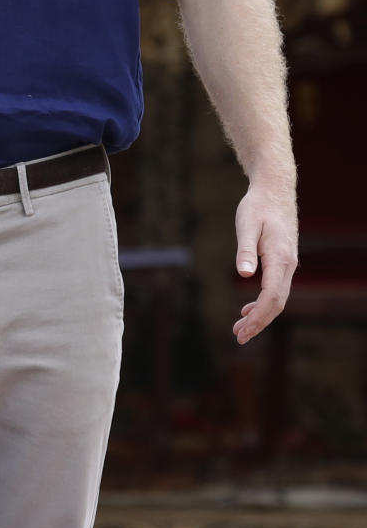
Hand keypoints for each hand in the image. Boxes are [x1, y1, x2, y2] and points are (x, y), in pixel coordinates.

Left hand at [232, 185, 296, 343]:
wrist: (275, 190)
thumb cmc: (258, 206)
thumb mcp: (246, 224)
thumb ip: (245, 250)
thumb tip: (244, 274)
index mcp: (280, 258)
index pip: (271, 296)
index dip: (258, 316)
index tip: (242, 330)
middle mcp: (288, 264)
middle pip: (277, 303)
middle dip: (259, 322)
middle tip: (239, 337)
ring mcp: (288, 264)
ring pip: (277, 298)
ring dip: (260, 315)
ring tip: (240, 329)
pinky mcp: (283, 261)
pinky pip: (276, 289)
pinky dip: (263, 303)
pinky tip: (247, 309)